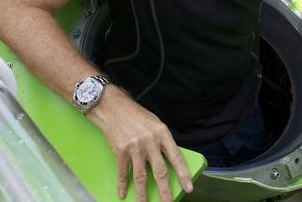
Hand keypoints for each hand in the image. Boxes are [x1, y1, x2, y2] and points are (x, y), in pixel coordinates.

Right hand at [89, 85, 192, 201]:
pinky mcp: (120, 151)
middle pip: (160, 171)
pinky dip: (122, 184)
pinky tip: (123, 194)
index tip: (189, 188)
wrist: (113, 107)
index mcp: (162, 133)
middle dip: (165, 191)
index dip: (183, 175)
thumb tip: (169, 160)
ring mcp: (135, 147)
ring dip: (143, 194)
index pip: (176, 158)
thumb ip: (163, 141)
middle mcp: (150, 141)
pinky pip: (123, 172)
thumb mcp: (156, 123)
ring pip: (141, 176)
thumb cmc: (136, 115)